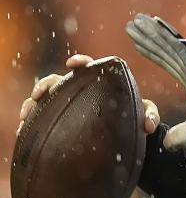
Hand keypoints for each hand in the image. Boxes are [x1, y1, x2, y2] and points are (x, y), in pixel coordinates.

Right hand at [17, 54, 160, 136]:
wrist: (123, 135)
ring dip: (31, 103)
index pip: (88, 66)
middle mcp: (79, 90)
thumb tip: (149, 125)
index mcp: (98, 81)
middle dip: (46, 84)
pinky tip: (23, 129)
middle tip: (40, 93)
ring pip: (44, 99)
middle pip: (58, 80)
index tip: (73, 64)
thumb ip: (150, 114)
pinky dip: (30, 121)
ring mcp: (66, 104)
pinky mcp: (57, 119)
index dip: (80, 62)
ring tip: (26, 113)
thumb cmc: (134, 117)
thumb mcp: (144, 113)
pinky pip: (39, 118)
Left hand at [125, 14, 185, 149]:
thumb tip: (167, 144)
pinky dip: (162, 37)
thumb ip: (182, 136)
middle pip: (164, 51)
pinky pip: (175, 49)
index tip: (138, 43)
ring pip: (167, 46)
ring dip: (150, 33)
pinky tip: (151, 26)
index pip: (168, 63)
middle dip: (147, 38)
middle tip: (131, 25)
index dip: (153, 53)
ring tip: (134, 21)